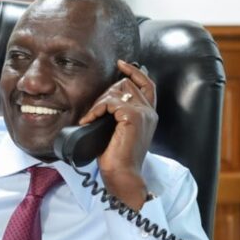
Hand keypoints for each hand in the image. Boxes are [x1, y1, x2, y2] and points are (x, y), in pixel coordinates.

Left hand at [78, 60, 157, 209]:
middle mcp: (149, 111)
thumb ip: (119, 114)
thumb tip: (105, 101)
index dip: (134, 72)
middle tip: (95, 109)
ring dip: (99, 102)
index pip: (147, 84)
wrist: (122, 175)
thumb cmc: (117, 157)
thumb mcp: (119, 131)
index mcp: (149, 114)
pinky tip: (89, 120)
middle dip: (106, 92)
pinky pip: (110, 102)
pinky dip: (96, 109)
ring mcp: (143, 113)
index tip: (121, 64)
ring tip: (91, 117)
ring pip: (118, 91)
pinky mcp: (133, 117)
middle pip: (126, 84)